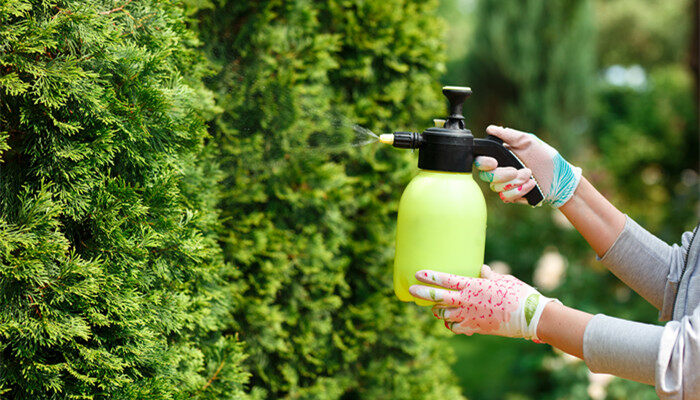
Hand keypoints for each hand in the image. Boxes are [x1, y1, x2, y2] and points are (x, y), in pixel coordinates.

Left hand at [409, 265, 558, 340]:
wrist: (528, 317)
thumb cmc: (518, 294)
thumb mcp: (503, 279)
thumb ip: (489, 276)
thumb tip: (482, 270)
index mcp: (472, 286)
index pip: (445, 280)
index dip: (430, 276)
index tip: (417, 274)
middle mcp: (466, 301)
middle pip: (438, 298)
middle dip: (422, 293)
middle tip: (411, 290)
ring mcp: (469, 316)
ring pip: (443, 315)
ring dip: (438, 311)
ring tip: (436, 308)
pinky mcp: (474, 328)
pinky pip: (456, 328)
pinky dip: (453, 325)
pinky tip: (454, 322)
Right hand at [474, 125, 581, 207]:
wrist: (560, 178)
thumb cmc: (546, 158)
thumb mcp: (529, 142)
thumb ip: (509, 135)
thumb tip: (490, 129)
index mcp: (501, 156)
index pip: (480, 161)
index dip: (484, 162)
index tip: (494, 162)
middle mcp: (500, 170)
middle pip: (486, 176)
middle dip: (503, 174)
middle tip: (519, 170)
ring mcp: (505, 184)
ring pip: (496, 187)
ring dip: (515, 182)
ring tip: (530, 176)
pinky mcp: (512, 196)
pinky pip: (506, 196)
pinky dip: (519, 191)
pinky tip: (531, 185)